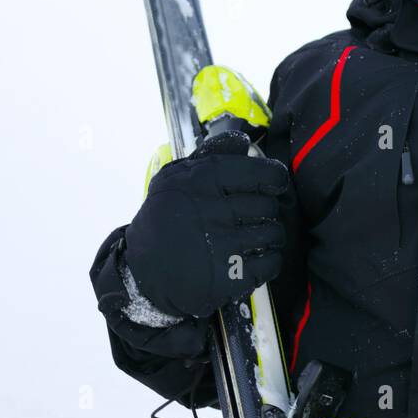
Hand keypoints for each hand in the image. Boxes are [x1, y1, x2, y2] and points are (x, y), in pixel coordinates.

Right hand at [123, 130, 294, 318]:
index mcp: (203, 181)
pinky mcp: (227, 277)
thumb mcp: (177, 178)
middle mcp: (213, 211)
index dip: (275, 178)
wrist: (143, 270)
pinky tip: (257, 257)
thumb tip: (243, 140)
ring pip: (273, 234)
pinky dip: (270, 260)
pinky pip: (270, 263)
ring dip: (271, 235)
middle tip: (256, 215)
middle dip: (268, 210)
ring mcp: (221, 246)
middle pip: (269, 205)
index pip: (262, 173)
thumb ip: (212, 156)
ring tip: (257, 236)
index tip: (273, 184)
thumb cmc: (166, 217)